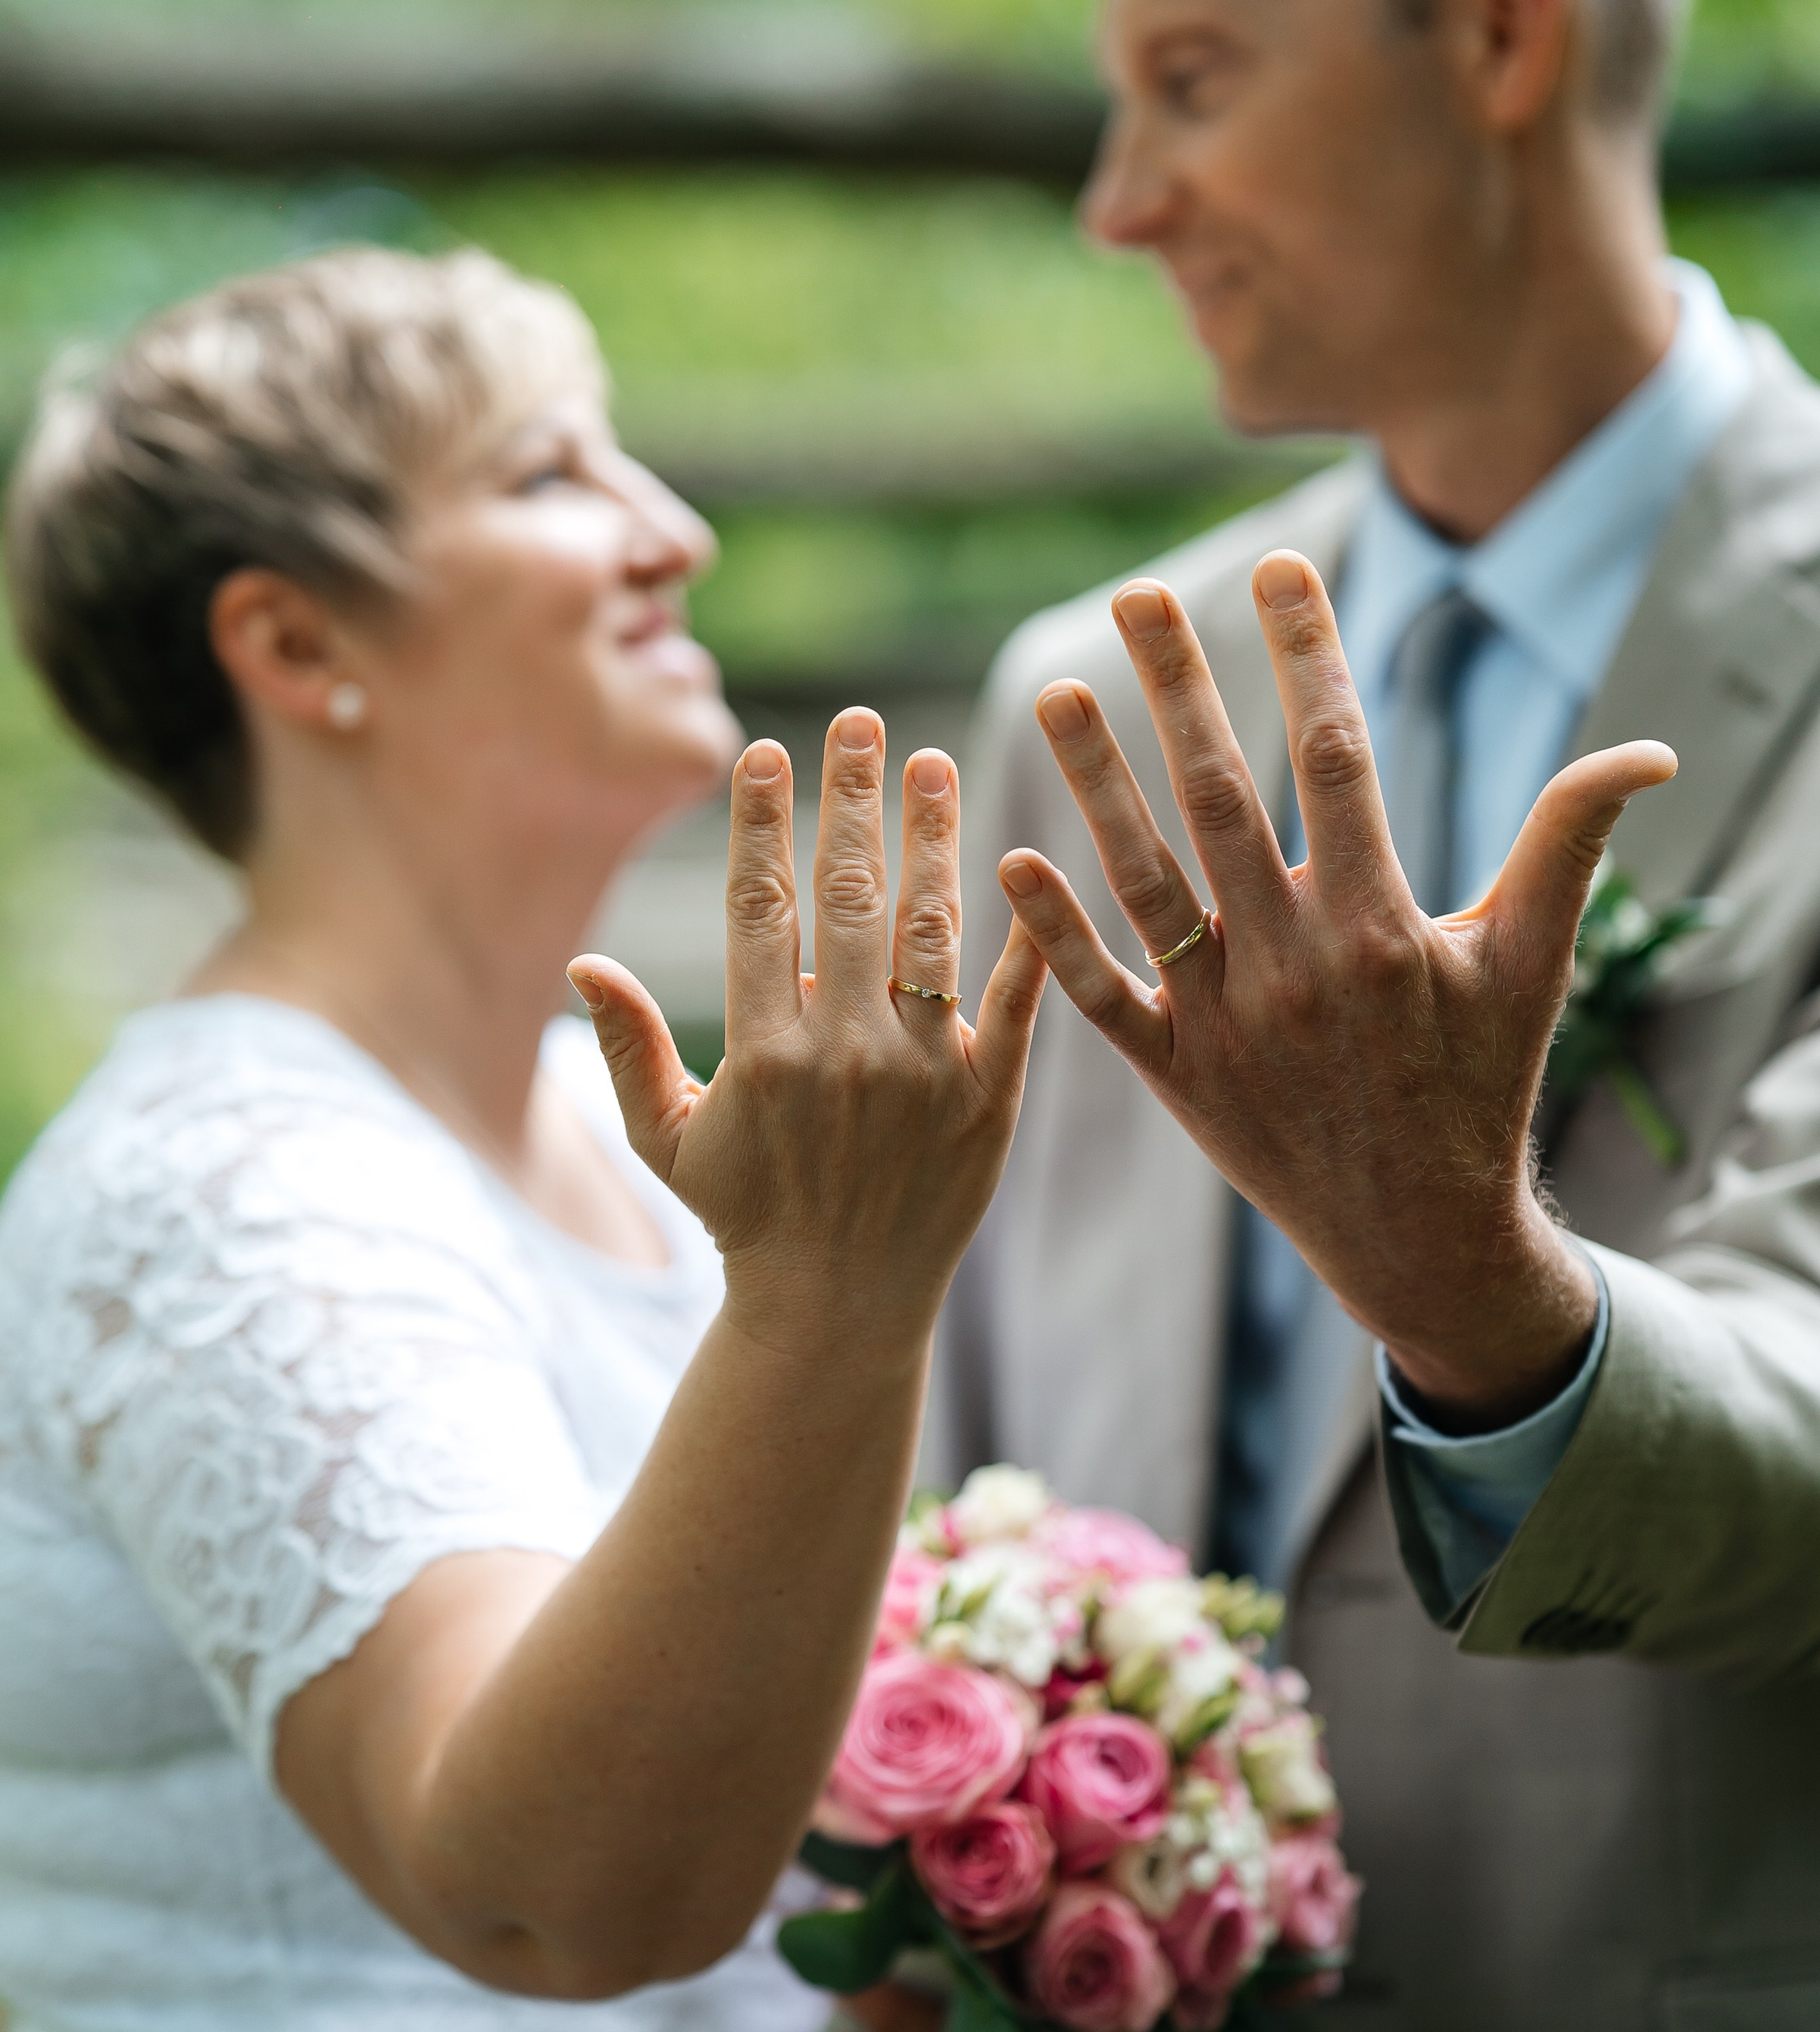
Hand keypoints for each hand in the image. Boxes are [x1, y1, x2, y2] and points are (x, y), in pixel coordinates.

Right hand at [571, 712, 1046, 1362]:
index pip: (761, 910)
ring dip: (933, 839)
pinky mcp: (990, 1101)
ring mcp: (925, 1077)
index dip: (762, 823)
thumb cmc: (743, 1217)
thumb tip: (581, 964)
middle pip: (848, 899)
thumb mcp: (666, 1141)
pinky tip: (1026, 861)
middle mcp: (846, 1057)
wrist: (838, 1311)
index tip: (767, 750)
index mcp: (763, 1056)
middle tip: (860, 720)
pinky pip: (1012, 1002)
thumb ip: (628, 1048)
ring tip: (933, 764)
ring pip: (932, 932)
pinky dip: (1024, 935)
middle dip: (851, 800)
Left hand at [996, 556, 1675, 1426]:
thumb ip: (1570, 847)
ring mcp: (1229, 1023)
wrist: (1421, 1237)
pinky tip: (1013, 860)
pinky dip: (1057, 936)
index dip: (1307, 657)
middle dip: (1179, 691)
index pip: (1338, 761)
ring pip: (1148, 882)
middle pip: (1222, 802)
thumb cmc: (1480, 1084)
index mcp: (1383, 928)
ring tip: (1057, 690)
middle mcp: (1297, 968)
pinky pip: (1104, 996)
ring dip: (1097, 785)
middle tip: (1138, 595)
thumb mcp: (1533, 966)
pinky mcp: (1178, 1076)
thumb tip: (1650, 751)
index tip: (1278, 568)